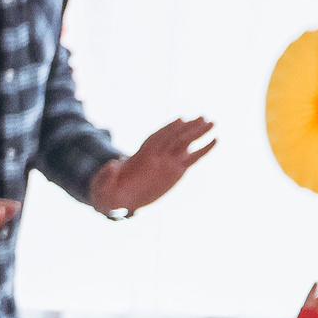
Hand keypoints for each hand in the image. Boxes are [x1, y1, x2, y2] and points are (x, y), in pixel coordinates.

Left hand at [90, 118, 215, 215]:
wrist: (117, 199)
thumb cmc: (108, 190)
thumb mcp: (102, 185)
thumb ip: (106, 175)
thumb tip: (111, 164)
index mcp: (139, 156)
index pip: (155, 139)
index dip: (166, 130)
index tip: (179, 121)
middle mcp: (156, 156)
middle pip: (173, 138)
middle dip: (186, 129)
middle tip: (203, 118)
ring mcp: (167, 162)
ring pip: (184, 144)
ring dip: (197, 133)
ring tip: (212, 123)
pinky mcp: (175, 171)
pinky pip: (192, 158)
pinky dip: (203, 150)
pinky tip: (215, 140)